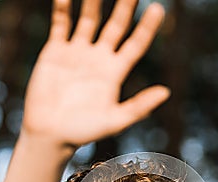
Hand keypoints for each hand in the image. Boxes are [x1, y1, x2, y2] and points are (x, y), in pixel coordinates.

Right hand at [22, 0, 169, 146]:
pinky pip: (61, 24)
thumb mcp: (115, 121)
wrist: (50, 133)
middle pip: (116, 26)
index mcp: (115, 73)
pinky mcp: (56, 52)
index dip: (147, 27)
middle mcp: (99, 59)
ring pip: (89, 19)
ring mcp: (78, 53)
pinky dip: (62, 8)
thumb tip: (166, 92)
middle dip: (125, 6)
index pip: (136, 44)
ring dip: (93, 1)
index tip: (158, 8)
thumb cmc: (83, 131)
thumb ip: (139, 106)